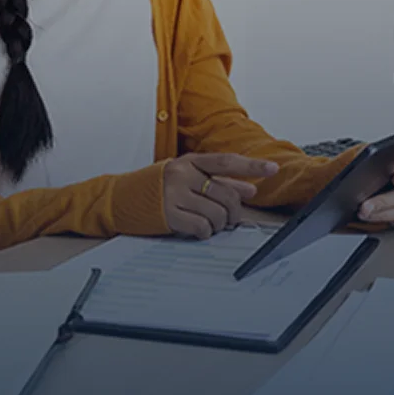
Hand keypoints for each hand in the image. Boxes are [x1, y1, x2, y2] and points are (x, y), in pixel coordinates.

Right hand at [163, 152, 278, 239]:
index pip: (227, 162)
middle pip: (226, 195)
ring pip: (217, 214)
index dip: (252, 165)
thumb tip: (249, 189)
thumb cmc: (157, 187)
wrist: (120, 198)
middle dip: (234, 211)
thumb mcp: (186, 177)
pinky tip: (197, 230)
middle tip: (230, 219)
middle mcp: (183, 174)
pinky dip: (205, 233)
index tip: (273, 169)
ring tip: (209, 224)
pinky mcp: (168, 215)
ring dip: (219, 224)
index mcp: (190, 161)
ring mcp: (175, 194)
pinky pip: (202, 228)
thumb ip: (218, 181)